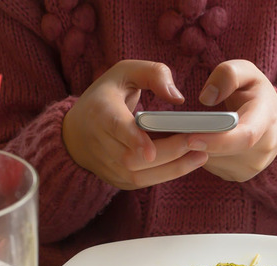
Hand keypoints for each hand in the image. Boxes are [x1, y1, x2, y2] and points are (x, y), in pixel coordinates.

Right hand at [62, 60, 207, 189]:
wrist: (75, 132)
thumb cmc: (106, 96)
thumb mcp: (126, 72)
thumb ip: (153, 74)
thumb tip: (177, 97)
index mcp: (99, 111)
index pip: (115, 128)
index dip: (133, 140)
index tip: (151, 151)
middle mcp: (99, 143)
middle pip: (133, 158)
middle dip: (169, 152)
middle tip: (199, 142)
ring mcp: (106, 165)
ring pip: (139, 176)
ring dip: (173, 168)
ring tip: (201, 155)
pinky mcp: (116, 180)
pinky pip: (143, 183)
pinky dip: (167, 174)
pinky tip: (188, 162)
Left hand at [188, 60, 276, 181]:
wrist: (274, 121)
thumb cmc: (255, 93)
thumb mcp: (247, 72)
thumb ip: (228, 75)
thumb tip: (207, 98)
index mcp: (267, 118)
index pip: (245, 136)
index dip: (217, 140)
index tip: (189, 138)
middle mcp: (264, 148)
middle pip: (223, 152)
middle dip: (197, 143)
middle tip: (172, 131)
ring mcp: (253, 166)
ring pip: (215, 161)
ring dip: (195, 149)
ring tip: (181, 132)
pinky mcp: (241, 175)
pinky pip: (214, 167)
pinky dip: (200, 155)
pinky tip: (195, 141)